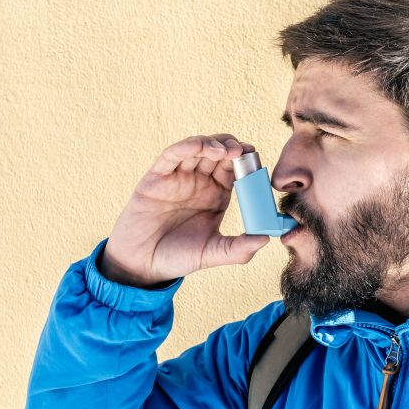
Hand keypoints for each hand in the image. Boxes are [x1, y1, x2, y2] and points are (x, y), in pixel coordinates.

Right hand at [100, 134, 270, 287]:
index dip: (246, 162)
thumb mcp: (213, 254)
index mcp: (216, 195)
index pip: (235, 171)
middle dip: (233, 148)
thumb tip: (266, 239)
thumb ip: (239, 249)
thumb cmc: (177, 257)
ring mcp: (178, 177)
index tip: (256, 160)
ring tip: (226, 151)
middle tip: (243, 151)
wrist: (142, 264)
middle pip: (219, 154)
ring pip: (198, 149)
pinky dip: (187, 147)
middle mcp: (199, 182)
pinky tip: (200, 146)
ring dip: (213, 144)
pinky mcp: (157, 176)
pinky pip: (172, 155)